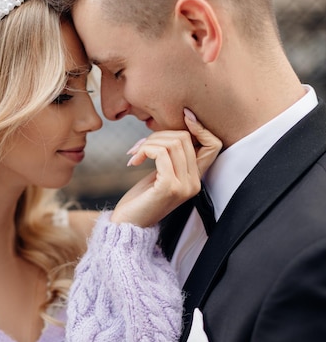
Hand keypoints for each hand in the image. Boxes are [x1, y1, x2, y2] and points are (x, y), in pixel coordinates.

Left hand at [110, 110, 221, 226]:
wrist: (128, 224)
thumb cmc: (141, 198)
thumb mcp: (161, 173)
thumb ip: (171, 155)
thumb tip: (177, 126)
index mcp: (196, 178)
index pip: (213, 144)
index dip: (200, 127)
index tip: (183, 116)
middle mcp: (194, 183)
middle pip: (187, 138)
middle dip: (159, 135)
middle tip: (140, 147)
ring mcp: (184, 186)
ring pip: (174, 143)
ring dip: (149, 142)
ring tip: (136, 154)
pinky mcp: (169, 187)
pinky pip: (162, 154)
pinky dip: (146, 150)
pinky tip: (135, 160)